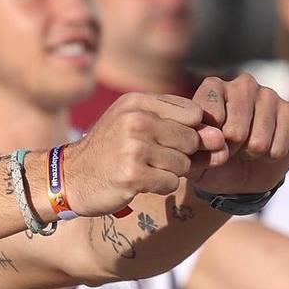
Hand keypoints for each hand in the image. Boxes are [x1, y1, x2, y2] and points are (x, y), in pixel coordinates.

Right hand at [60, 94, 219, 215]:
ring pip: (183, 164)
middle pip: (191, 140)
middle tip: (157, 159)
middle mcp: (136, 120)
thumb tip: (220, 140)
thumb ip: (178, 125)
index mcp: (137, 102)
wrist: (69, 177)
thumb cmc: (109, 150)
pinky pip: (170, 183)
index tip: (176, 142)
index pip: (193, 113)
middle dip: (183, 155)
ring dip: (171, 172)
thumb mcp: (135, 123)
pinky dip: (161, 187)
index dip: (193, 131)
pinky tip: (141, 183)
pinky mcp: (132, 175)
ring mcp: (133, 147)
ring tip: (146, 169)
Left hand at [184, 74, 288, 195]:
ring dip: (251, 153)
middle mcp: (243, 85)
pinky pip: (279, 146)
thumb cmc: (212, 157)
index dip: (211, 138)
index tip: (210, 143)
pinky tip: (266, 150)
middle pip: (235, 129)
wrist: (242, 171)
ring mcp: (269, 95)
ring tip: (247, 148)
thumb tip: (214, 139)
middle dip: (231, 149)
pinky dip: (270, 157)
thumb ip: (192, 146)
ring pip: (259, 140)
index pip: (209, 110)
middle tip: (231, 147)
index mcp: (213, 87)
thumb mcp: (193, 157)